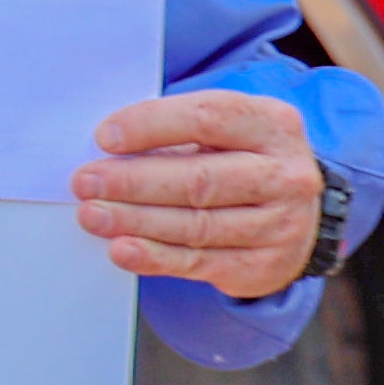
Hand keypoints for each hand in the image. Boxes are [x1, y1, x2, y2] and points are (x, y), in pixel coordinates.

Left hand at [73, 89, 326, 299]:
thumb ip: (177, 133)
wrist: (298, 215)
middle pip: (199, 179)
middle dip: (134, 181)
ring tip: (92, 215)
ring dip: (135, 221)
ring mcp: (280, 224)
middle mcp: (285, 175)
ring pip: (196, 225)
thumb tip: (108, 148)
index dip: (151, 126)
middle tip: (85, 182)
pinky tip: (122, 249)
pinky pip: (200, 262)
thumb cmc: (241, 160)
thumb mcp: (226, 132)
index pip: (207, 118)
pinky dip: (155, 258)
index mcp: (273, 124)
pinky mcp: (264, 266)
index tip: (105, 137)